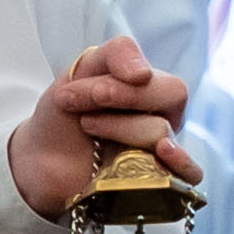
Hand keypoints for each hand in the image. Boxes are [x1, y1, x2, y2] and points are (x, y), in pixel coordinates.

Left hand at [11, 42, 200, 220]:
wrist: (41, 163)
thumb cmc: (64, 116)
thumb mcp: (82, 70)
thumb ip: (117, 54)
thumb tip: (143, 74)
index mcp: (150, 85)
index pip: (154, 75)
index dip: (116, 84)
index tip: (69, 93)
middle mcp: (163, 114)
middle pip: (171, 95)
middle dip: (123, 97)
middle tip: (84, 111)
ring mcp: (164, 148)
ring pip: (162, 131)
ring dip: (118, 129)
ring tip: (88, 130)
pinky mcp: (159, 180)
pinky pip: (191, 174)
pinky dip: (182, 162)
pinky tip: (164, 152)